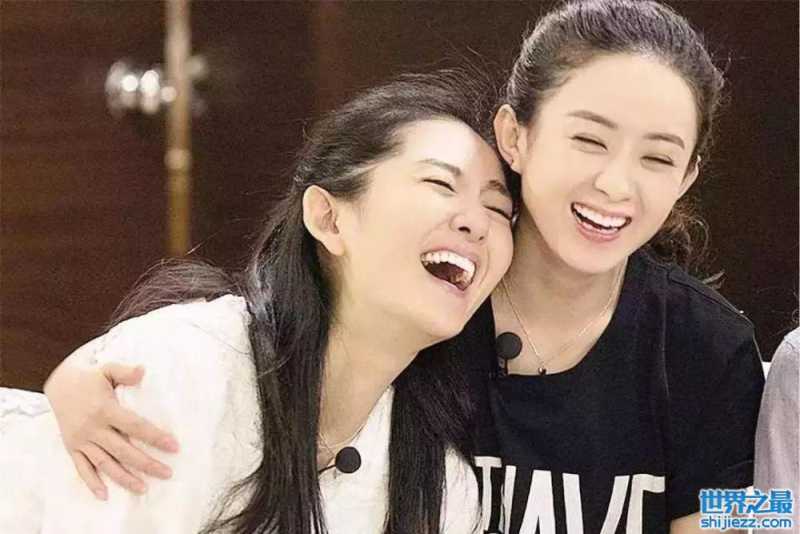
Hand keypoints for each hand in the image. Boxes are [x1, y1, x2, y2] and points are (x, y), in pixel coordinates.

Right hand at [44, 358, 179, 499]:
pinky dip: (92, 482)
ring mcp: (81, 440)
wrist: (58, 385)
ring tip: (144, 488)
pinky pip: (81, 468)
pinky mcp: (72, 447)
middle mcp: (93, 428)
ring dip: (124, 478)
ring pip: (105, 463)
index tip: (174, 446)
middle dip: (146, 464)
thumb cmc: (90, 378)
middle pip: (123, 450)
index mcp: (105, 409)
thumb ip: (125, 372)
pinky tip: (105, 495)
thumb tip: (143, 370)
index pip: (135, 426)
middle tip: (167, 473)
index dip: (155, 437)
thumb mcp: (107, 370)